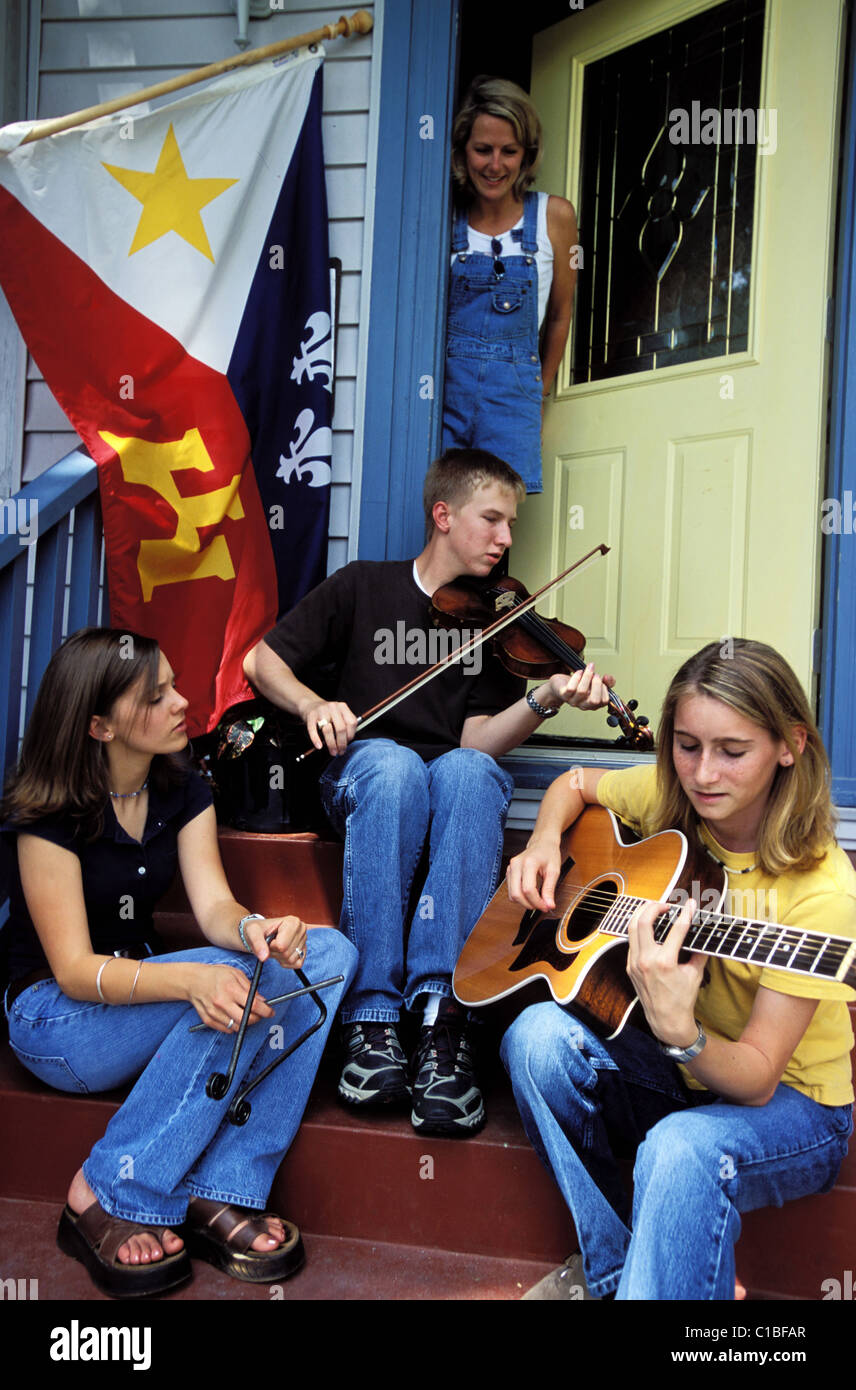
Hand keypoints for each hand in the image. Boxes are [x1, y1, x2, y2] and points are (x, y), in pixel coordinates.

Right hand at [187, 962, 273, 1032]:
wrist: (193, 981)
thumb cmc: (215, 975)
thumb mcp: (236, 974)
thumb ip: (250, 988)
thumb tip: (262, 1001)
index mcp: (230, 989)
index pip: (253, 1005)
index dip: (266, 1011)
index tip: (270, 1012)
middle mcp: (222, 1002)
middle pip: (246, 1020)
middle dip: (257, 1019)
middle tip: (259, 1014)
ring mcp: (214, 1013)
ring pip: (236, 1027)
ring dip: (245, 1022)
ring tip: (245, 1013)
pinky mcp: (208, 1020)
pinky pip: (226, 1029)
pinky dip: (233, 1026)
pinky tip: (233, 1016)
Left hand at [241, 914, 307, 970]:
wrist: (260, 932)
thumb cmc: (257, 930)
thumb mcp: (253, 932)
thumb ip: (257, 943)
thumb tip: (264, 957)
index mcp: (293, 922)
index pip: (282, 945)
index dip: (271, 946)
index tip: (269, 939)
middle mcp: (301, 930)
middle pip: (287, 954)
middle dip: (275, 953)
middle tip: (270, 945)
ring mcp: (304, 941)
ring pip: (291, 960)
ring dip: (279, 958)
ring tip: (275, 948)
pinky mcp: (303, 951)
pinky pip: (297, 964)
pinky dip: (286, 962)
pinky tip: (281, 953)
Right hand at [301, 699, 357, 756]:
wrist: (310, 704)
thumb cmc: (327, 713)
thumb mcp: (338, 715)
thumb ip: (345, 725)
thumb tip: (346, 743)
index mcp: (343, 707)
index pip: (351, 723)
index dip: (350, 736)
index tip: (347, 744)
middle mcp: (333, 707)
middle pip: (341, 728)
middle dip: (341, 744)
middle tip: (340, 752)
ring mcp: (321, 711)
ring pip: (328, 730)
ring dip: (331, 744)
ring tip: (332, 751)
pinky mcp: (311, 716)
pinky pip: (313, 730)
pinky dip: (316, 740)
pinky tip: (319, 746)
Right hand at [506, 836, 561, 912]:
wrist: (542, 843)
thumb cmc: (549, 854)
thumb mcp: (554, 871)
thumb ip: (550, 889)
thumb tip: (549, 905)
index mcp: (528, 863)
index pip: (528, 889)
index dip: (537, 902)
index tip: (546, 906)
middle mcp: (516, 865)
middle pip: (516, 894)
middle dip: (529, 904)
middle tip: (542, 906)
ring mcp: (510, 868)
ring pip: (512, 895)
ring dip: (524, 902)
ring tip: (537, 900)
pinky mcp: (508, 872)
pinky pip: (511, 891)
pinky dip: (520, 897)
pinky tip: (530, 895)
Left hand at [545, 663, 614, 711]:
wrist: (559, 685)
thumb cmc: (578, 684)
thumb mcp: (595, 682)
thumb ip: (607, 681)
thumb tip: (608, 678)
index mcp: (593, 704)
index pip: (604, 701)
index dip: (605, 689)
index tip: (603, 680)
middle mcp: (583, 705)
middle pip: (594, 700)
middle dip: (597, 684)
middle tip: (596, 675)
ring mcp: (573, 701)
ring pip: (582, 691)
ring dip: (587, 677)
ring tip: (589, 668)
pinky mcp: (563, 695)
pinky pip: (571, 688)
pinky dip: (577, 677)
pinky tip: (579, 672)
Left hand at [626, 898, 705, 1045]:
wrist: (666, 1020)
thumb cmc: (682, 999)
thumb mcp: (695, 974)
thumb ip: (699, 951)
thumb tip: (704, 932)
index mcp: (664, 963)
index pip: (676, 930)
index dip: (686, 914)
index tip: (691, 904)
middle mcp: (646, 961)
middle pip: (643, 922)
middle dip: (654, 907)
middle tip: (665, 905)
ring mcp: (635, 963)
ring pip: (631, 929)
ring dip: (642, 914)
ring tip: (653, 909)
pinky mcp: (630, 966)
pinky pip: (631, 941)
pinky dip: (638, 930)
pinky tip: (647, 926)